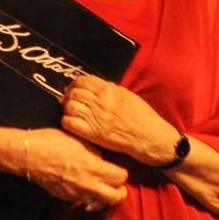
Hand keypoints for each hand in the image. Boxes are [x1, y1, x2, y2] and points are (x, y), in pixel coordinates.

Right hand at [16, 125, 129, 211]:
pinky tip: (81, 187)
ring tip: (101, 189)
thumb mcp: (78, 140)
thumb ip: (95, 152)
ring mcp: (76, 193)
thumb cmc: (51, 142)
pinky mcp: (64, 197)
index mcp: (94, 167)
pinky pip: (81, 201)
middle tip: (117, 186)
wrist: (27, 154)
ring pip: (99, 204)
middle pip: (116, 197)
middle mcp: (88, 184)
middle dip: (119, 192)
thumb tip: (102, 160)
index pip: (121, 177)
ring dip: (103, 198)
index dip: (121, 173)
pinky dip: (86, 196)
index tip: (117, 169)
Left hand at [58, 74, 180, 167]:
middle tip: (68, 100)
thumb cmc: (142, 117)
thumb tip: (93, 84)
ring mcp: (97, 119)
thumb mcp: (128, 96)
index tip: (73, 88)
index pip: (83, 81)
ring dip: (67, 108)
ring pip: (70, 106)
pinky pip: (69, 123)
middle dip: (69, 95)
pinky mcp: (93, 134)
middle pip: (75, 93)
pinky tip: (72, 122)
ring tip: (71, 111)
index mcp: (110, 92)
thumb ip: (110, 88)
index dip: (75, 84)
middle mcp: (102, 103)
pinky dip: (67, 121)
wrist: (151, 138)